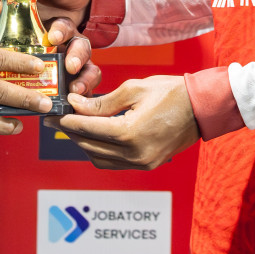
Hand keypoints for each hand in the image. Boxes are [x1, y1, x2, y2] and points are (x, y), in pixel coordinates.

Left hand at [53, 76, 199, 169]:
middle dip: (70, 132)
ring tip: (72, 128)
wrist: (202, 107)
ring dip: (84, 144)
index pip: (87, 128)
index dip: (67, 120)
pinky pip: (115, 163)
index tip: (53, 112)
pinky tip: (95, 138)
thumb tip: (76, 105)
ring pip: (100, 159)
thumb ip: (102, 101)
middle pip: (90, 146)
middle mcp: (135, 154)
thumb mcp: (133, 89)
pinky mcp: (148, 164)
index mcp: (129, 133)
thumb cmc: (171, 92)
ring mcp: (142, 163)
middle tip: (55, 119)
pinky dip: (101, 153)